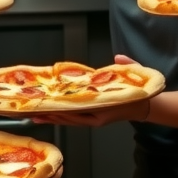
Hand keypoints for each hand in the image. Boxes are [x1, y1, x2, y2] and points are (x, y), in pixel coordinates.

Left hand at [23, 56, 145, 126]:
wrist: (143, 106)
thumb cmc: (138, 93)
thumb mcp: (136, 76)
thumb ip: (127, 66)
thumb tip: (118, 57)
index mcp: (105, 111)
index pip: (82, 112)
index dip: (66, 111)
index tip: (52, 108)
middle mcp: (96, 117)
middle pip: (71, 119)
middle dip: (52, 116)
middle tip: (35, 113)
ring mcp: (92, 119)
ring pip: (69, 120)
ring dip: (52, 117)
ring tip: (35, 115)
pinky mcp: (89, 117)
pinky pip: (72, 118)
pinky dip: (60, 116)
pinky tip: (48, 113)